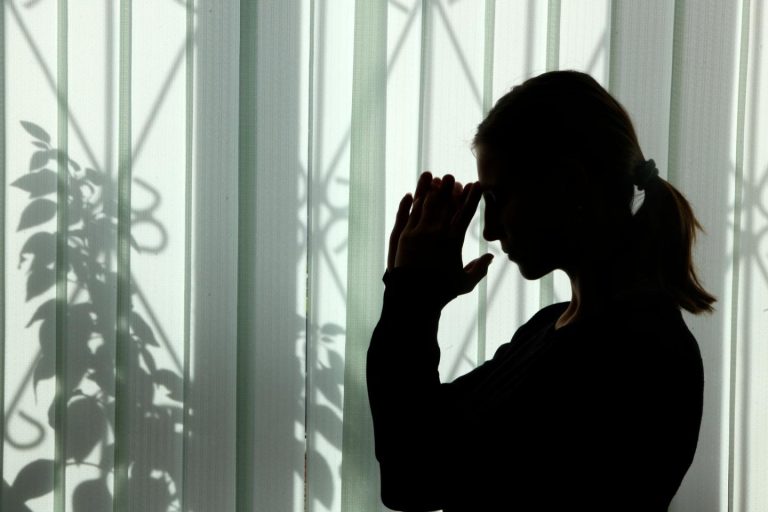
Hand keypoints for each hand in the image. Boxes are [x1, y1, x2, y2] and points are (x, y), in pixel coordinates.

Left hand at [387, 171, 493, 296]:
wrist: (414, 298)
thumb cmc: (441, 292)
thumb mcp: (465, 283)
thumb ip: (479, 269)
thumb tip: (491, 257)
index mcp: (453, 241)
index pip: (465, 213)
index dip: (472, 197)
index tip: (476, 184)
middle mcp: (436, 233)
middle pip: (444, 204)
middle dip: (448, 188)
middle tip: (451, 177)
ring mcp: (418, 233)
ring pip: (425, 205)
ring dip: (428, 190)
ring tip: (432, 177)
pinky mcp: (403, 237)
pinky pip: (407, 215)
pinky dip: (410, 203)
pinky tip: (412, 195)